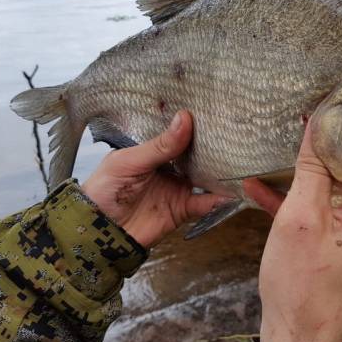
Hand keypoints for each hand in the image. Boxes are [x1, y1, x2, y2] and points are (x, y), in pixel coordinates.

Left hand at [82, 111, 230, 247]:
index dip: (196, 123)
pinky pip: (205, 203)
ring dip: (221, 172)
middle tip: (239, 132)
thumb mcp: (130, 161)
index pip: (179, 132)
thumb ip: (160, 145)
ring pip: (206, 176)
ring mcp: (178, 187)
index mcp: (153, 149)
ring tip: (243, 161)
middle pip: (197, 153)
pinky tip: (233, 194)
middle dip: (215, 146)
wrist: (98, 231)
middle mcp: (170, 166)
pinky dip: (219, 200)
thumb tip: (186, 118)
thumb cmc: (105, 189)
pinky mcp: (182, 209)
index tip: (218, 110)